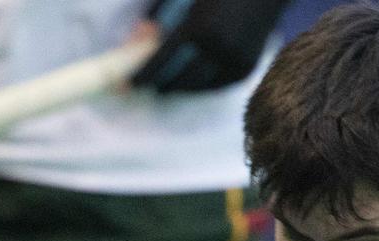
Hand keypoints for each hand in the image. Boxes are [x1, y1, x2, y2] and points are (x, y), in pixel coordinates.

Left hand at [132, 0, 289, 92]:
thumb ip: (161, 14)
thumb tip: (139, 35)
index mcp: (199, 27)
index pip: (164, 58)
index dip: (146, 73)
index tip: (132, 83)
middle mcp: (217, 48)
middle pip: (182, 78)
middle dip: (163, 85)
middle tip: (148, 89)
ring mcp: (234, 61)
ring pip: (201, 86)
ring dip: (182, 89)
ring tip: (168, 89)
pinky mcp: (246, 69)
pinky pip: (219, 85)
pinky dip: (203, 87)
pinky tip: (191, 85)